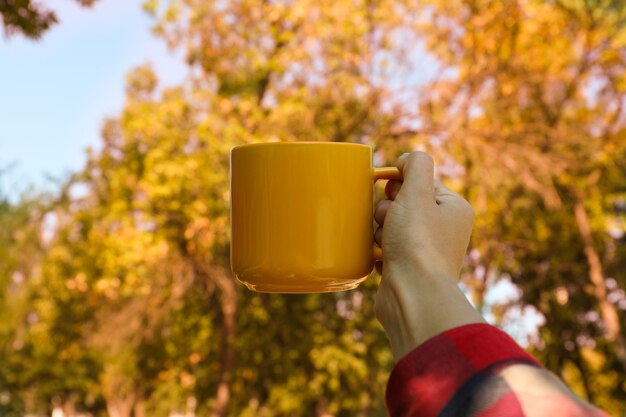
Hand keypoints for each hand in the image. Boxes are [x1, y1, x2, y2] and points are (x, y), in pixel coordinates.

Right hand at [373, 152, 483, 360]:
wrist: (412, 295)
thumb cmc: (417, 243)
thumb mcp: (417, 192)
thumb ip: (415, 165)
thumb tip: (407, 160)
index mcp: (453, 209)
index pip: (420, 181)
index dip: (400, 183)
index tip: (390, 191)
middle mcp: (443, 229)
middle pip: (403, 203)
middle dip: (387, 210)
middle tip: (389, 221)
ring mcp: (425, 250)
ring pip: (390, 225)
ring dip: (380, 230)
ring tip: (385, 244)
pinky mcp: (407, 269)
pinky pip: (384, 248)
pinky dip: (378, 250)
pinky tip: (381, 258)